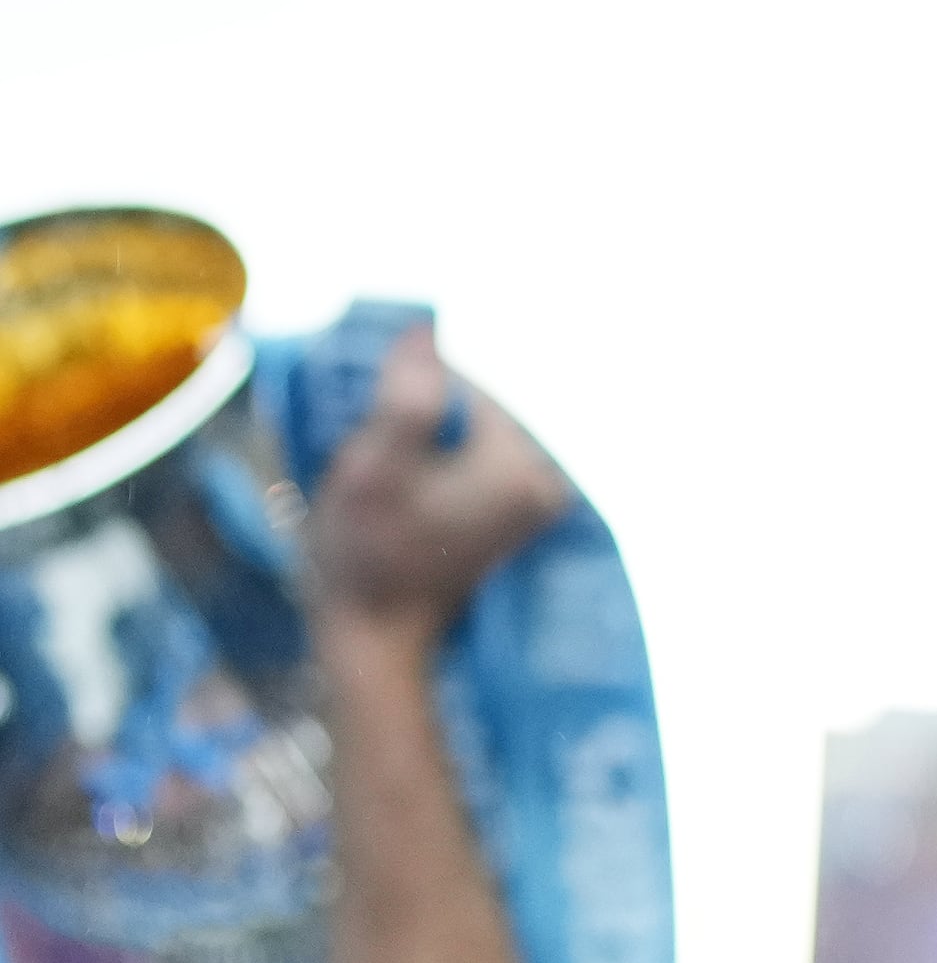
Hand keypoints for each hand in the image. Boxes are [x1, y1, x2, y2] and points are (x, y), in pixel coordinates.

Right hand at [305, 320, 569, 648]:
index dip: (402, 400)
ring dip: (418, 448)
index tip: (371, 440)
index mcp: (520, 464)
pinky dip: (432, 469)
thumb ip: (407, 397)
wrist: (375, 630)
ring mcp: (532, 504)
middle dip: (413, 425)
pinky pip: (466, 466)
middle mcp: (543, 481)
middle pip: (465, 413)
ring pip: (461, 439)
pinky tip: (402, 499)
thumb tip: (427, 331)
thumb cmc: (366, 551)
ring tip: (385, 487)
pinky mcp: (512, 518)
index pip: (460, 387)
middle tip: (375, 468)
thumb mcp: (377, 466)